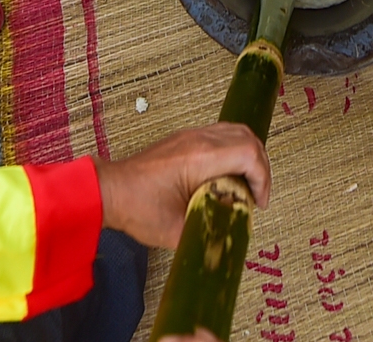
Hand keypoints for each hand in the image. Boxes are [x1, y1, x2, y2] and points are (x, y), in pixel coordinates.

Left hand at [96, 125, 272, 247]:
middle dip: (261, 168)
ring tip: (247, 187)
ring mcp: (192, 135)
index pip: (249, 153)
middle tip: (257, 196)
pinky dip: (235, 152)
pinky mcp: (186, 138)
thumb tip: (231, 240)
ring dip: (249, 157)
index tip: (257, 203)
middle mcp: (198, 139)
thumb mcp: (178, 231)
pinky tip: (229, 177)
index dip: (262, 178)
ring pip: (237, 132)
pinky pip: (222, 134)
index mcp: (199, 158)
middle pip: (248, 138)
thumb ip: (210, 234)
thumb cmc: (137, 208)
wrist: (110, 191)